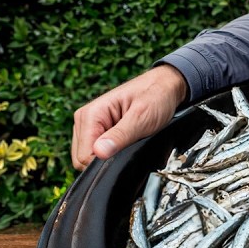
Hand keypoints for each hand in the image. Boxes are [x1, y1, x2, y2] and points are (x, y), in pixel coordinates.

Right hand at [72, 64, 187, 169]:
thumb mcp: (141, 118)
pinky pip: (99, 150)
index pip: (83, 155)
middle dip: (106, 158)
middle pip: (83, 157)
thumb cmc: (156, 96)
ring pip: (91, 155)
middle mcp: (85, 119)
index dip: (103, 161)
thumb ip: (120, 136)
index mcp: (90, 115)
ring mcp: (91, 125)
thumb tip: (99, 152)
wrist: (165, 87)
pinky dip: (114, 150)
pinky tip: (127, 140)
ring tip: (130, 139)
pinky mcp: (100, 130)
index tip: (123, 154)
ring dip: (111, 154)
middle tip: (130, 144)